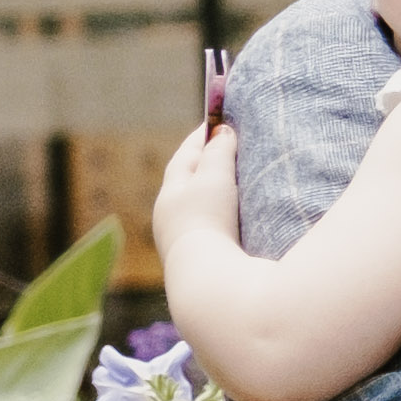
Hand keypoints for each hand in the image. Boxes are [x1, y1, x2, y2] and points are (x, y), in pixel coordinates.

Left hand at [150, 86, 261, 311]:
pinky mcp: (196, 258)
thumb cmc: (208, 220)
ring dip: (211, 192)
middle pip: (187, 180)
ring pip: (195, 205)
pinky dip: (216, 215)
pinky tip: (232, 220)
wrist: (205, 279)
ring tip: (233, 184)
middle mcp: (168, 214)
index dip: (203, 136)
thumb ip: (219, 152)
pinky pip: (205, 227)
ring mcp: (179, 238)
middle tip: (227, 148)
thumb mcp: (215, 178)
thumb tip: (223, 131)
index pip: (186, 154)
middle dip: (205, 163)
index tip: (219, 120)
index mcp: (170, 191)